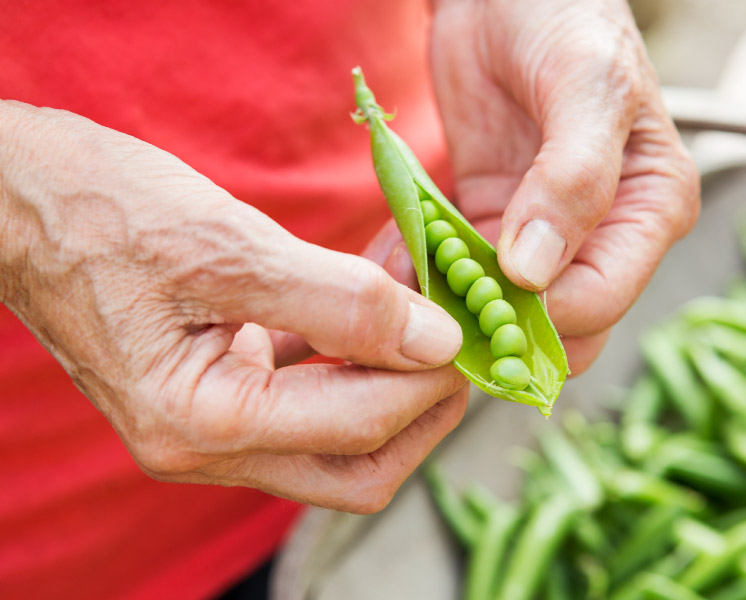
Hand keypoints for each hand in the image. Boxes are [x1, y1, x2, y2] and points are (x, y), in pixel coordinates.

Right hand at [0, 101, 466, 512]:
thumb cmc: (102, 211)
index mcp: (201, 422)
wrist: (19, 202)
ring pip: (334, 439)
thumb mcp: (229, 246)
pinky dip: (348, 364)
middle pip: (354, 466)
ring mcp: (207, 426)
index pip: (358, 426)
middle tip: (464, 352)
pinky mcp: (213, 392)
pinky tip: (374, 315)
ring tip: (432, 327)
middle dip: (422, 413)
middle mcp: (204, 445)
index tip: (473, 329)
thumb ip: (338, 300)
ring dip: (391, 388)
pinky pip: (303, 397)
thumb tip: (434, 339)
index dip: (431, 379)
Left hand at [430, 0, 699, 374]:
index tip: (478, 303)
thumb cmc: (563, 18)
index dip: (540, 317)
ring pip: (499, 311)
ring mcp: (541, 236)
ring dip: (448, 306)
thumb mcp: (584, 85)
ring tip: (402, 272)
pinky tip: (395, 256)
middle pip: (555, 326)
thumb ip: (572, 179)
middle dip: (493, 330)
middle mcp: (600, 234)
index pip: (599, 299)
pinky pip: (459, 273)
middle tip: (431, 309)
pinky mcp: (490, 224)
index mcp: (647, 210)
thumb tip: (536, 271)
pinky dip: (425, 275)